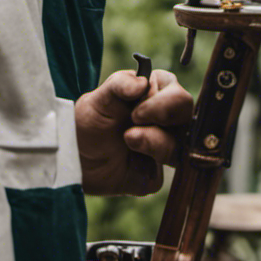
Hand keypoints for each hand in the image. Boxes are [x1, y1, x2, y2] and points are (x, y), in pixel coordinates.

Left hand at [75, 68, 192, 195]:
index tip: (136, 111)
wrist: (73, 156)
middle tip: (133, 123)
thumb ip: (121, 84)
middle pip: (187, 120)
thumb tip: (143, 83)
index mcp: (158, 96)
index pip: (180, 97)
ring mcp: (162, 149)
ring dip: (153, 143)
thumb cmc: (89, 119)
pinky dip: (144, 170)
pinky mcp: (153, 176)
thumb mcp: (99, 97)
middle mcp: (166, 122)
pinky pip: (160, 177)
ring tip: (128, 140)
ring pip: (177, 149)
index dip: (164, 103)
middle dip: (161, 119)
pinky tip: (128, 164)